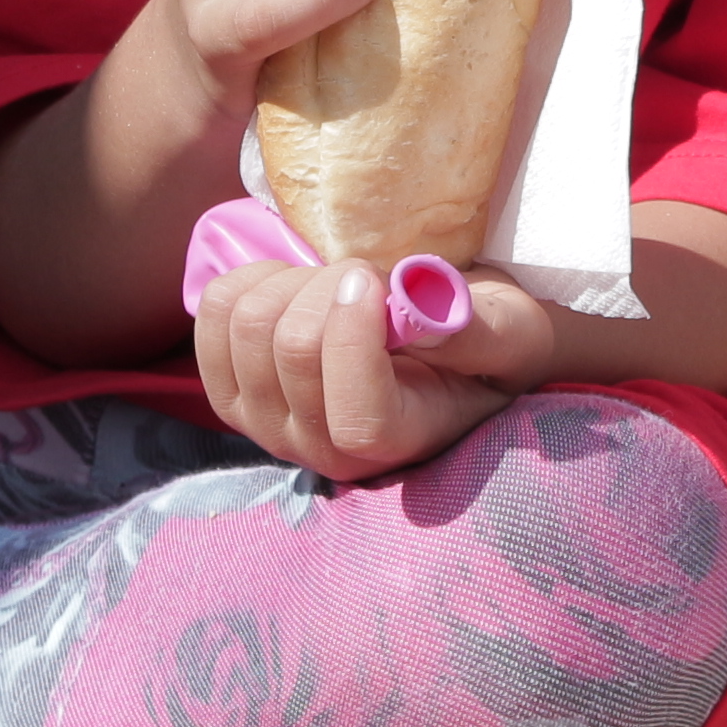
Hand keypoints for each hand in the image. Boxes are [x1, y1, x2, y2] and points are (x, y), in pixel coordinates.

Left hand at [193, 256, 553, 480]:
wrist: (445, 350)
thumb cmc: (489, 342)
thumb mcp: (512, 334)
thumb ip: (475, 331)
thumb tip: (416, 311)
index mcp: (397, 442)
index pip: (354, 416)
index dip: (351, 338)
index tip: (373, 279)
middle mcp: (322, 449)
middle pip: (291, 350)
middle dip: (330, 285)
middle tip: (368, 277)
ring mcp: (267, 426)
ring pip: (247, 325)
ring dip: (293, 280)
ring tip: (335, 286)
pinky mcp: (233, 391)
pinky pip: (213, 315)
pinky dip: (251, 279)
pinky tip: (293, 286)